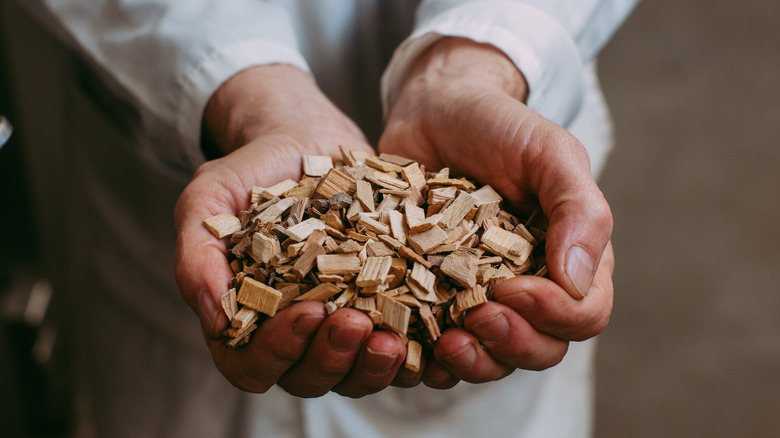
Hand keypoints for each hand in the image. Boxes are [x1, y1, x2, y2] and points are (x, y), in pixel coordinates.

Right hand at [174, 65, 407, 397]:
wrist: (305, 139)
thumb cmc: (251, 171)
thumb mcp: (209, 200)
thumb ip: (197, 256)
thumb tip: (215, 321)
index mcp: (248, 317)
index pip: (252, 364)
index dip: (278, 352)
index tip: (307, 312)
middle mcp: (296, 328)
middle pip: (309, 378)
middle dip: (333, 359)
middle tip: (356, 324)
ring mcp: (343, 318)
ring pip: (358, 372)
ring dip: (375, 365)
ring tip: (394, 336)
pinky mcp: (386, 301)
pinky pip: (404, 342)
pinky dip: (418, 346)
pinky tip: (432, 326)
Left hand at [378, 38, 613, 385]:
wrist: (435, 109)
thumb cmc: (500, 126)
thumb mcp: (549, 153)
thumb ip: (578, 210)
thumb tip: (577, 281)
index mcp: (570, 258)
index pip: (583, 314)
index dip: (554, 314)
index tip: (511, 287)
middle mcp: (530, 287)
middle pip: (540, 349)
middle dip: (511, 344)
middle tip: (475, 317)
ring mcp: (479, 295)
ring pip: (490, 358)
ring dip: (472, 361)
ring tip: (444, 341)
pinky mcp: (432, 294)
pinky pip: (435, 344)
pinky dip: (426, 354)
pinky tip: (405, 339)